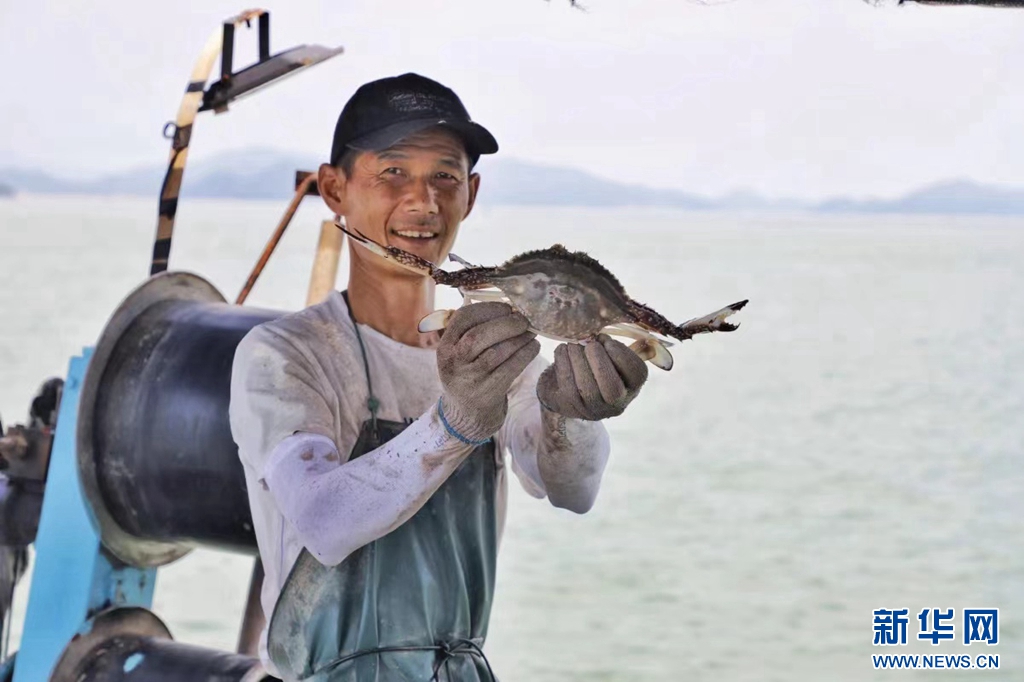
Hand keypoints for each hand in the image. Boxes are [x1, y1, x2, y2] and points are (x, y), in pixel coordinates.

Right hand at [436, 302, 540, 440]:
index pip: (463, 318)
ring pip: (496, 352)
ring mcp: (469, 380)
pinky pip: (510, 369)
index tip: (507, 308)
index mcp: (444, 347)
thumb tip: (508, 307)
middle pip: (479, 335)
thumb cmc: (469, 375)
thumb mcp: (459, 354)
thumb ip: (473, 330)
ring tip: (531, 333)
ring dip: (519, 339)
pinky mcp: (487, 393)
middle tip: (524, 320)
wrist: (466, 415)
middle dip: (506, 324)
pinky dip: (525, 355)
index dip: (488, 309)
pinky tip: (533, 347)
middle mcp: (453, 363)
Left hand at [536, 335, 647, 420]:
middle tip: (590, 344)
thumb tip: (606, 318)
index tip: (606, 340)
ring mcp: (593, 409)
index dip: (622, 355)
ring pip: (587, 388)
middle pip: (612, 389)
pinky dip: (563, 364)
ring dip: (579, 360)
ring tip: (573, 343)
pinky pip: (567, 387)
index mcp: (632, 385)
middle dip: (600, 362)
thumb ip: (612, 343)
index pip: (637, 374)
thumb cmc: (593, 364)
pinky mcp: (571, 407)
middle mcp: (616, 403)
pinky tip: (562, 349)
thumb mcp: (608, 354)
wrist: (564, 386)